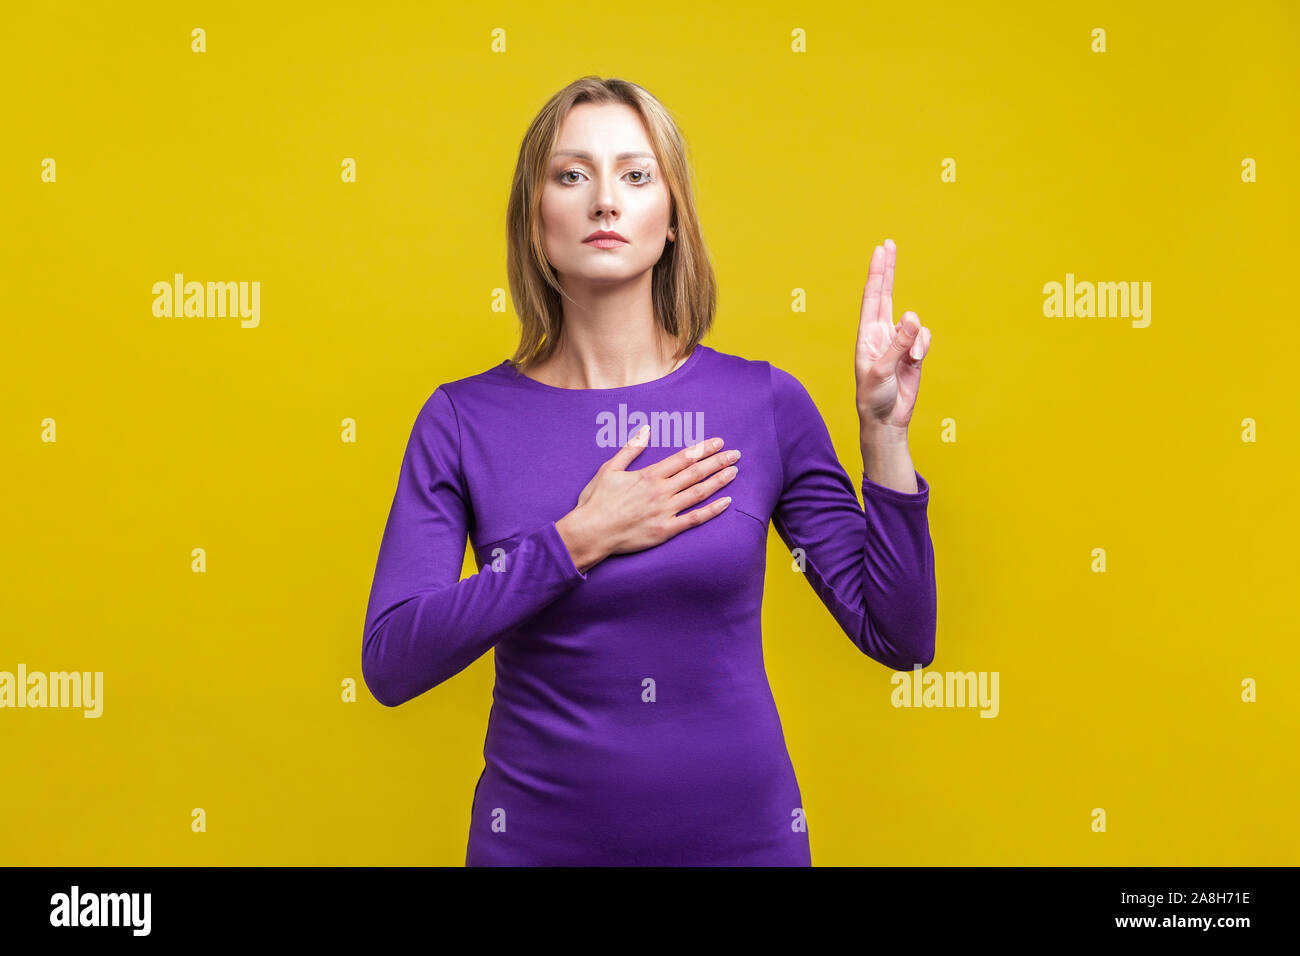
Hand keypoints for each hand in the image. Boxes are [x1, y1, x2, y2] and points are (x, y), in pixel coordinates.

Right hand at [557, 428, 739, 569]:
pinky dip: (712, 511)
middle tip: (736, 454)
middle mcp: (661, 491)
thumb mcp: (609, 469)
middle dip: (717, 461)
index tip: (719, 442)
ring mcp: (665, 512)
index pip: (683, 458)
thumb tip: (645, 430)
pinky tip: (726, 502)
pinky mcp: (665, 531)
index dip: (703, 449)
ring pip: (698, 493)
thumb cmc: (597, 501)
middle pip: (696, 472)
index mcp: (649, 475)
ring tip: (734, 472)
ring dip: (718, 481)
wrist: (590, 532)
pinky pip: (693, 519)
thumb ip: (630, 449)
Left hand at [854, 238, 930, 433]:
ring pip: (915, 324)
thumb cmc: (873, 397)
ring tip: (910, 359)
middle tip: (889, 244)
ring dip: (916, 338)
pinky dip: (923, 347)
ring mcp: (899, 342)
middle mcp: (882, 333)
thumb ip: (898, 344)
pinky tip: (915, 363)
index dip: (876, 273)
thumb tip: (912, 317)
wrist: (886, 419)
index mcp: (867, 334)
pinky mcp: (914, 353)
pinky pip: (924, 338)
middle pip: (886, 294)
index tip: (880, 250)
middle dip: (888, 270)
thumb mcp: (881, 370)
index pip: (872, 297)